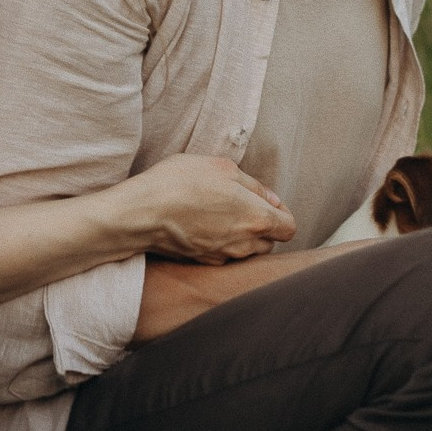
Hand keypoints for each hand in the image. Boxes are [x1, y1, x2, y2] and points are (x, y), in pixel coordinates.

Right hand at [113, 154, 294, 262]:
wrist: (141, 214)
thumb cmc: (181, 183)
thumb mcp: (221, 167)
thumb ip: (253, 184)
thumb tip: (269, 198)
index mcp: (257, 218)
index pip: (289, 228)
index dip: (282, 213)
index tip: (266, 201)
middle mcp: (245, 244)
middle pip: (269, 242)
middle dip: (262, 226)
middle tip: (240, 205)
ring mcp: (223, 257)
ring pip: (246, 251)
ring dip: (241, 237)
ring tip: (219, 215)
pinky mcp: (203, 263)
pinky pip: (223, 256)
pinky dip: (219, 244)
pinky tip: (201, 226)